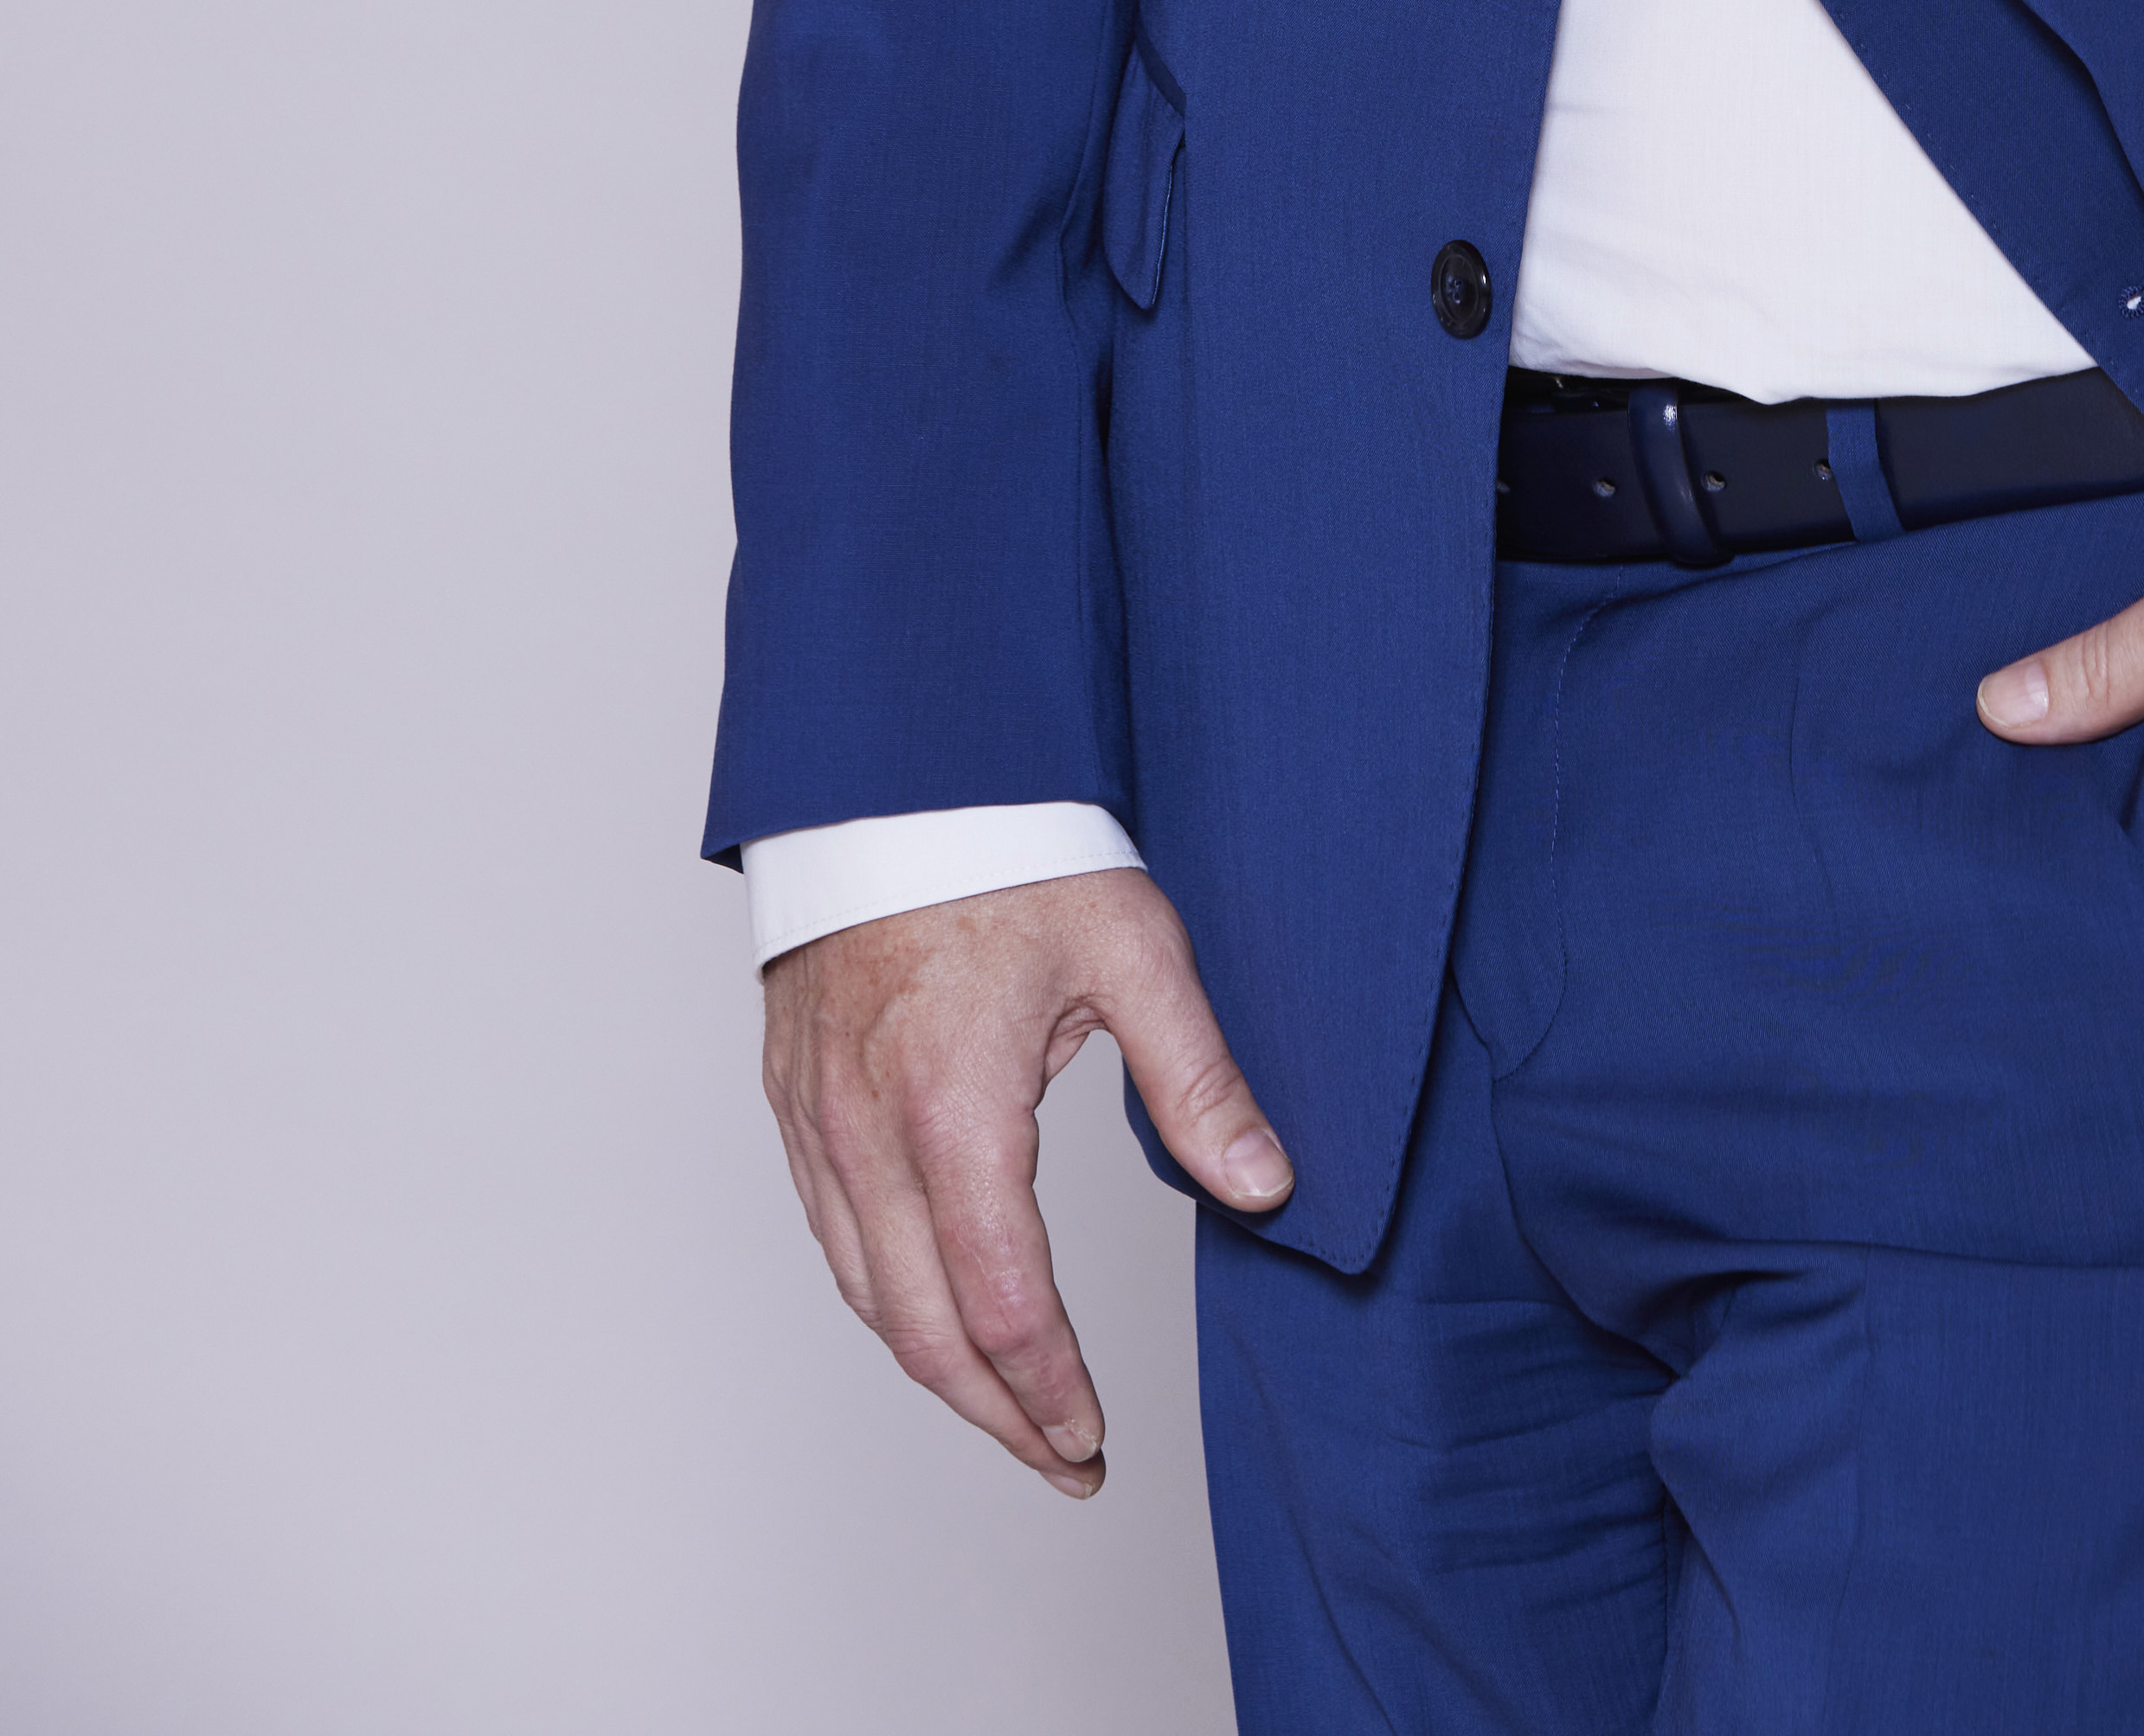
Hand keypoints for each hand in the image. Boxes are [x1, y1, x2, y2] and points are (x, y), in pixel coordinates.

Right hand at [761, 869, 1290, 1495]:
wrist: (893, 768)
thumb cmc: (1013, 843)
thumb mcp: (1133, 948)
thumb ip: (1198, 1078)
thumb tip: (1267, 1186)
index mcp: (955, 1108)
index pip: (1004, 1305)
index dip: (1051, 1392)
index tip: (1092, 1438)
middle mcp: (868, 1130)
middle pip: (923, 1330)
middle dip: (997, 1416)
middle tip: (1063, 1460)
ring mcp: (817, 1117)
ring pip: (864, 1293)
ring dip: (937, 1370)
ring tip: (1009, 1409)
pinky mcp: (792, 1095)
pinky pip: (829, 1232)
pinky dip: (881, 1297)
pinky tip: (930, 1309)